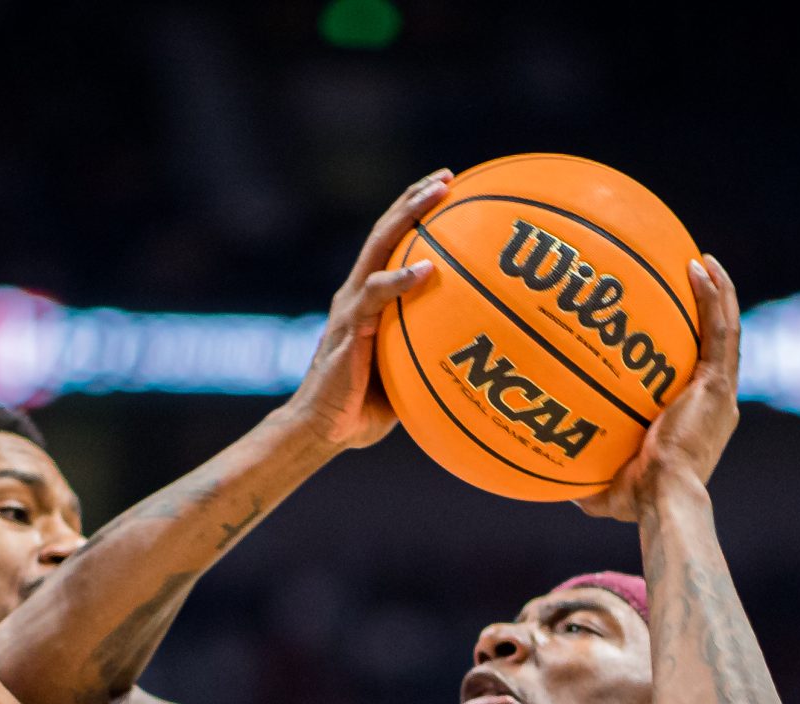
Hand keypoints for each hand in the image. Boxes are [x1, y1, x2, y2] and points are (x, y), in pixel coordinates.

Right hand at [277, 171, 450, 450]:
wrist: (321, 430)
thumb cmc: (364, 409)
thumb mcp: (405, 373)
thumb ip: (428, 351)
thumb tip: (478, 352)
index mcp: (368, 299)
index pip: (391, 244)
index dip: (415, 214)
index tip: (448, 191)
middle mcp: (357, 292)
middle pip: (385, 231)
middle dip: (414, 199)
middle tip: (447, 177)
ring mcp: (350, 306)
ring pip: (379, 247)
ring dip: (409, 216)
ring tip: (438, 194)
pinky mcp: (347, 327)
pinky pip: (376, 295)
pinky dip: (401, 279)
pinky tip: (428, 268)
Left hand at [578, 251, 742, 519]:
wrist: (665, 498)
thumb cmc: (637, 501)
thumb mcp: (604, 488)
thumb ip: (583, 478)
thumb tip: (552, 476)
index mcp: (697, 420)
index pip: (697, 375)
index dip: (690, 347)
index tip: (672, 326)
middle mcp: (714, 402)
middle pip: (715, 345)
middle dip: (707, 309)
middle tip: (690, 279)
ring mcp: (720, 390)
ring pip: (725, 329)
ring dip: (717, 292)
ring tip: (702, 261)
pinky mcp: (719, 383)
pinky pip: (720, 329)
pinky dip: (713, 296)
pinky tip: (700, 266)